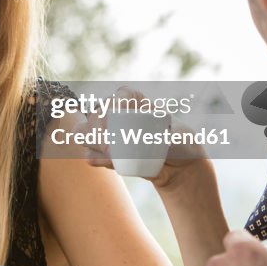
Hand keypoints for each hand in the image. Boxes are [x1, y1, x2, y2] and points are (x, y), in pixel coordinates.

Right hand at [86, 87, 208, 189]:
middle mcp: (117, 112)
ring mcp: (108, 132)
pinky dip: (96, 159)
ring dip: (92, 143)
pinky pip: (90, 154)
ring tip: (111, 157)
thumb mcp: (181, 138)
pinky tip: (112, 164)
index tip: (117, 123)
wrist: (178, 167)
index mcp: (134, 100)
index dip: (112, 107)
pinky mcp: (105, 152)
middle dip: (97, 129)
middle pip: (95, 113)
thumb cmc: (182, 145)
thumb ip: (170, 137)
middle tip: (110, 148)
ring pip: (84, 132)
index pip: (118, 98)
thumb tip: (157, 140)